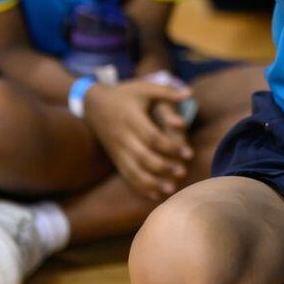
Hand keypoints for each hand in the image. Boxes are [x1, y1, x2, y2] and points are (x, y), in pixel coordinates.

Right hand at [82, 78, 194, 198]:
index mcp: (131, 120)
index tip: (188, 153)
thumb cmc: (125, 94)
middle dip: (163, 167)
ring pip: (133, 171)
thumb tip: (189, 94)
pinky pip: (126, 175)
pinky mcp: (115, 158)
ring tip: (172, 189)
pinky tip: (155, 195)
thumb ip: (166, 91)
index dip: (171, 147)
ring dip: (152, 183)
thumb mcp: (144, 87)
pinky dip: (140, 187)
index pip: (152, 138)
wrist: (93, 104)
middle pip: (143, 157)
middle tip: (183, 172)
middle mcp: (123, 137)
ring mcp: (117, 150)